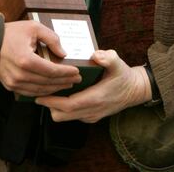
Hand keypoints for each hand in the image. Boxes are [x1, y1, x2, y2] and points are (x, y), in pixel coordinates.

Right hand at [0, 21, 81, 96]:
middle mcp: (20, 74)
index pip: (52, 71)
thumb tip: (63, 53)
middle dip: (65, 81)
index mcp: (26, 60)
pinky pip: (30, 93)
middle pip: (48, 82)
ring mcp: (14, 83)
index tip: (77, 71)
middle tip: (76, 79)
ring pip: (41, 90)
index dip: (66, 72)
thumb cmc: (10, 34)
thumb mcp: (33, 28)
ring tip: (67, 84)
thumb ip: (51, 38)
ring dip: (56, 88)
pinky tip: (51, 87)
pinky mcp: (10, 86)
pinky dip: (43, 91)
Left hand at [35, 50, 149, 122]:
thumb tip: (96, 55)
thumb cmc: (124, 76)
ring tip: (47, 91)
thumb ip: (108, 58)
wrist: (135, 90)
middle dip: (48, 105)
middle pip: (62, 115)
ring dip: (55, 107)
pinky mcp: (91, 117)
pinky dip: (62, 108)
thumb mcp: (118, 63)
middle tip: (38, 91)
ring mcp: (91, 116)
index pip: (68, 105)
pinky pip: (71, 116)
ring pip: (65, 117)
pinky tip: (60, 94)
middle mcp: (91, 111)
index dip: (52, 101)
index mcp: (95, 98)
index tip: (39, 95)